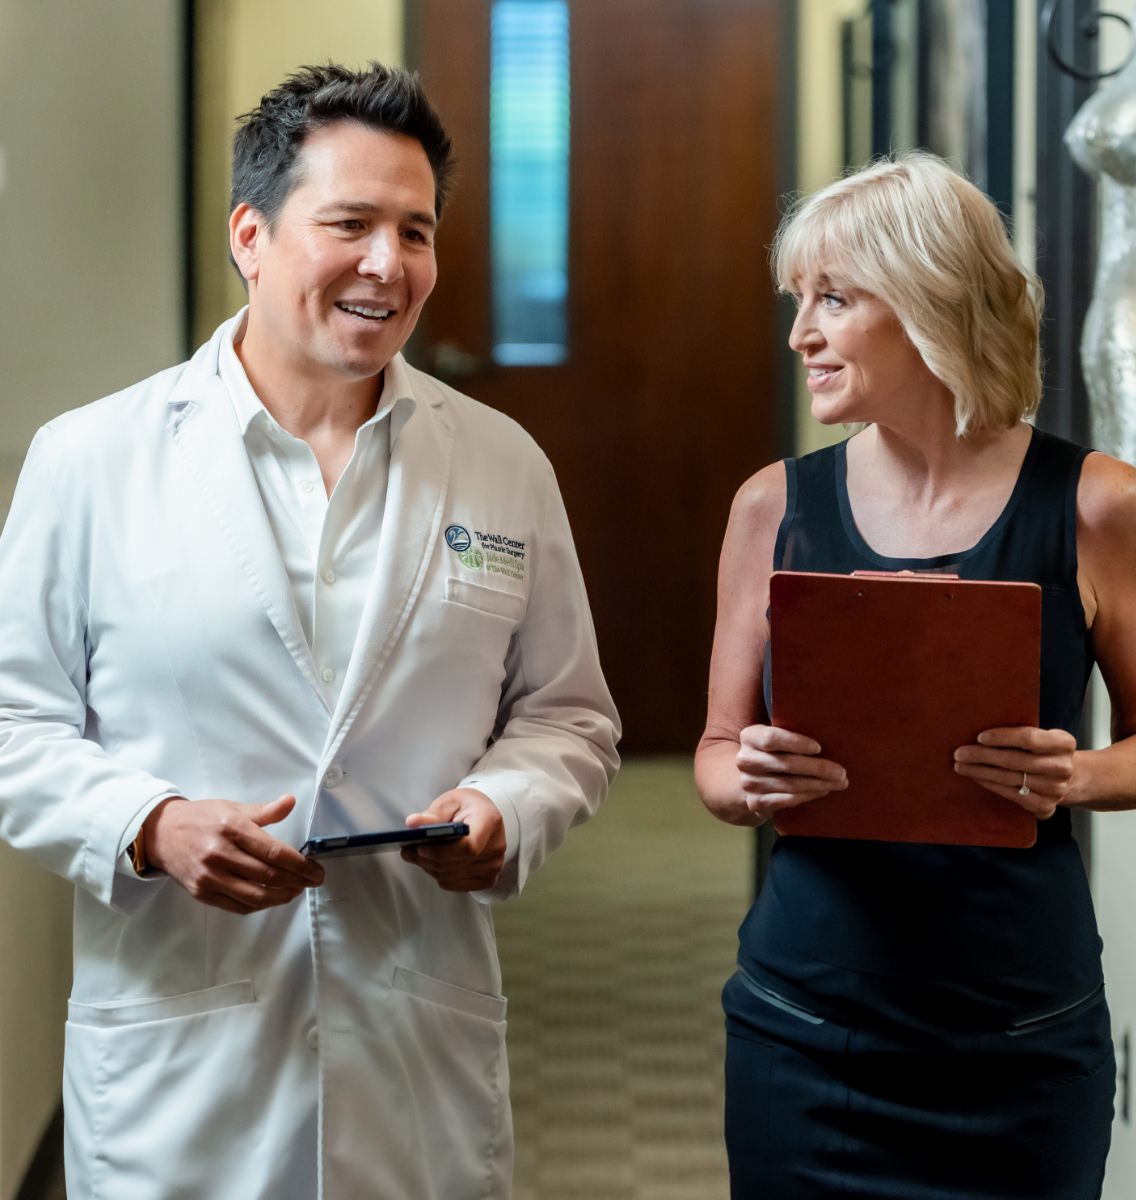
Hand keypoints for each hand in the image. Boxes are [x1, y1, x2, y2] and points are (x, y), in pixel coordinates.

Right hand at [144, 793, 323, 914]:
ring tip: (296, 890)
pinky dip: (259, 905)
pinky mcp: (201, 893)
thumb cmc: (201, 819)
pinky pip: (238, 906)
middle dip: (297, 882)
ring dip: (282, 897)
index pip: (274, 852)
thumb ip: (264, 811)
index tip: (316, 871)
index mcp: (231, 829)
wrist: (160, 833)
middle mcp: (220, 854)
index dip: (301, 865)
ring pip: (255, 897)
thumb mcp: (232, 807)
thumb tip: (291, 801)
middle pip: (268, 876)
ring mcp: (209, 877)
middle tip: (313, 881)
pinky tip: (272, 897)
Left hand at [401, 788, 506, 891]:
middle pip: (456, 864)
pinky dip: (438, 874)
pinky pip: (453, 884)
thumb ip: (433, 813)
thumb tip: (413, 823)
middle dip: (426, 859)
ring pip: (450, 876)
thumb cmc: (468, 806)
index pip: (468, 847)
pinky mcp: (487, 880)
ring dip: (429, 867)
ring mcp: (493, 867)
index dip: (441, 852)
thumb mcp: (450, 801)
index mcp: (489, 822)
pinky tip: (431, 862)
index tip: (420, 846)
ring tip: (416, 854)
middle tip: (408, 850)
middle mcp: (495, 848)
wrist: (485, 815)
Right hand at [736, 724, 847, 820]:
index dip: (796, 743)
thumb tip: (832, 737)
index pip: (771, 738)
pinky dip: (808, 796)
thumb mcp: (776, 739)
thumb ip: (792, 735)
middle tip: (841, 771)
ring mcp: (749, 783)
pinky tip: (823, 791)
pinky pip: (787, 800)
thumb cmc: (773, 753)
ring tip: (839, 782)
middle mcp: (745, 760)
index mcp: (750, 737)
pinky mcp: (755, 802)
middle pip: (786, 764)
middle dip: (818, 768)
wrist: (748, 779)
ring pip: (790, 784)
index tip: (819, 748)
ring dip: (819, 784)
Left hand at [953, 727, 1076, 818]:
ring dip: (980, 772)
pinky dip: (990, 785)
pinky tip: (976, 778)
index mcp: (1064, 743)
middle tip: (959, 753)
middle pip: (1015, 760)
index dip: (1002, 737)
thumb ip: (1020, 733)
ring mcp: (1055, 789)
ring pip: (1009, 779)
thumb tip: (979, 730)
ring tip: (960, 766)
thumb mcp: (1041, 736)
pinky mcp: (1045, 806)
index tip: (979, 737)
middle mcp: (1062, 767)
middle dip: (982, 756)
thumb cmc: (1043, 751)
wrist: (1067, 778)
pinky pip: (1011, 795)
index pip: (1029, 738)